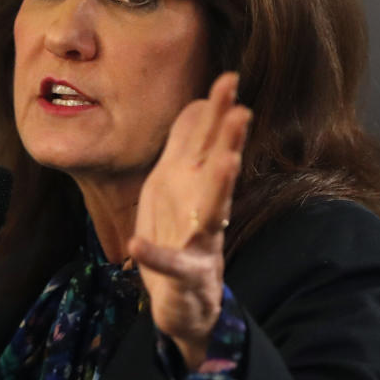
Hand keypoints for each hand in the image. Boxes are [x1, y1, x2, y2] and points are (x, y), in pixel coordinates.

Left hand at [128, 72, 250, 369]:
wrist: (185, 301)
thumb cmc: (180, 233)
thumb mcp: (177, 183)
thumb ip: (188, 145)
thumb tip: (197, 102)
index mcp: (198, 183)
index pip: (212, 141)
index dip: (220, 110)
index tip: (230, 77)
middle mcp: (206, 205)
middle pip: (221, 166)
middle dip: (230, 140)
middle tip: (242, 111)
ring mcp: (201, 239)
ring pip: (214, 209)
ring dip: (221, 186)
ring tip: (227, 163)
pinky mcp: (188, 273)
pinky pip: (172, 262)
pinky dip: (156, 255)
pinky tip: (137, 244)